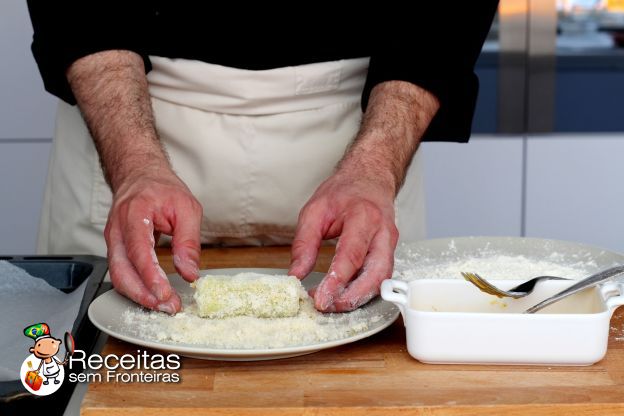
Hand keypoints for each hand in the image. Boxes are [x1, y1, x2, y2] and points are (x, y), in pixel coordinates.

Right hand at [105, 167, 201, 313]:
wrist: (140, 176)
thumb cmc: (162, 188)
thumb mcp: (187, 208)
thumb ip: (188, 241)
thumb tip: (190, 272)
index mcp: (134, 213)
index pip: (139, 251)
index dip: (150, 277)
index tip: (164, 294)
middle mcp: (117, 229)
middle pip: (121, 270)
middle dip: (143, 294)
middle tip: (167, 307)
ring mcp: (113, 239)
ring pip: (118, 275)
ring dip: (139, 295)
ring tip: (163, 305)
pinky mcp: (116, 248)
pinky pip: (121, 272)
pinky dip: (135, 287)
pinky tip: (152, 295)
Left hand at [288, 171, 397, 311]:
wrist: (370, 179)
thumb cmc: (344, 192)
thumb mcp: (315, 211)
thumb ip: (304, 244)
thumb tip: (296, 274)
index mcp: (364, 216)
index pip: (351, 255)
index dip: (336, 282)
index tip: (320, 299)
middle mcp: (383, 232)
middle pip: (375, 273)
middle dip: (352, 296)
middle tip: (328, 307)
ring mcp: (391, 243)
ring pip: (382, 280)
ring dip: (359, 298)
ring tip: (334, 305)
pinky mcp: (390, 252)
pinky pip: (380, 277)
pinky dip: (364, 291)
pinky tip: (346, 295)